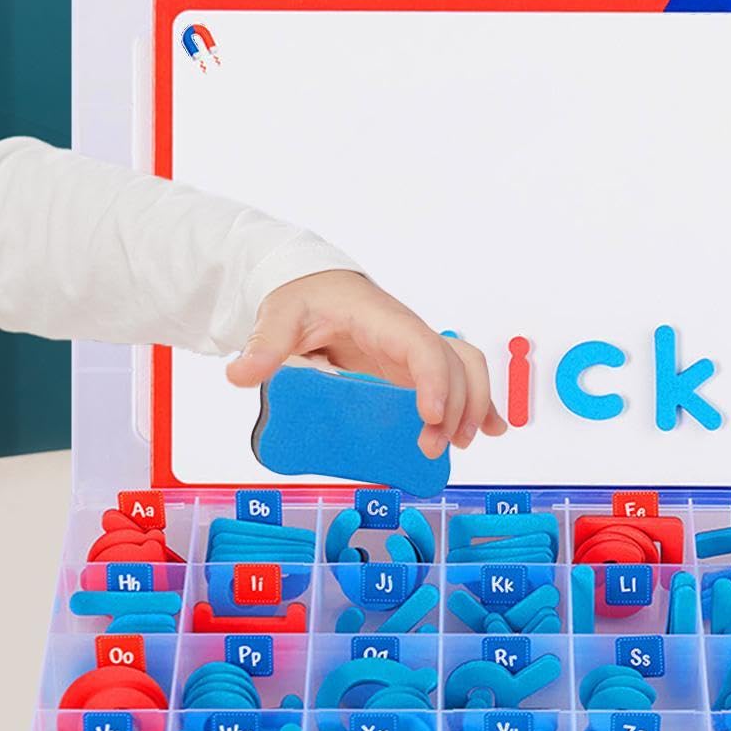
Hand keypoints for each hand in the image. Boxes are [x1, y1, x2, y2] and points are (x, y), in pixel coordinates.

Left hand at [224, 269, 504, 456]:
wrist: (314, 286)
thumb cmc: (304, 297)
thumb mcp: (280, 315)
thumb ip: (265, 345)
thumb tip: (240, 374)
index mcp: (381, 319)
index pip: (422, 345)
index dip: (433, 381)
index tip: (429, 417)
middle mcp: (407, 336)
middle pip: (455, 363)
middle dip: (457, 405)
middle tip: (433, 445)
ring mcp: (413, 353)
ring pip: (465, 370)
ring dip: (474, 405)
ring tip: (462, 443)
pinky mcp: (411, 371)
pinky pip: (456, 379)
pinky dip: (479, 403)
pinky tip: (491, 430)